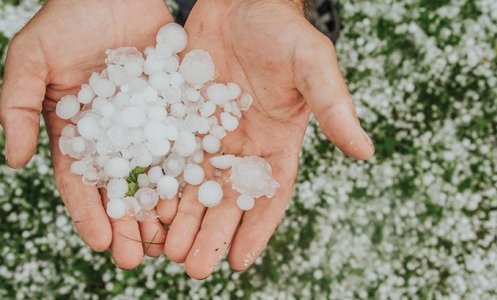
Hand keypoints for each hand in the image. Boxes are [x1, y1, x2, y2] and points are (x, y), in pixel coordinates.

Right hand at [0, 0, 172, 268]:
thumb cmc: (69, 19)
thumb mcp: (32, 60)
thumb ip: (17, 107)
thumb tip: (16, 161)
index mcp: (78, 130)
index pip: (81, 181)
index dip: (90, 213)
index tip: (101, 243)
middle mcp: (115, 134)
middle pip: (121, 187)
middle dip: (127, 224)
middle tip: (137, 258)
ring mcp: (147, 124)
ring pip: (154, 174)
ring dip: (160, 209)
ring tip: (169, 241)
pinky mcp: (175, 109)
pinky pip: (183, 144)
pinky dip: (188, 173)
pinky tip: (196, 198)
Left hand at [159, 0, 374, 278]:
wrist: (241, 1)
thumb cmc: (282, 31)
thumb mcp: (312, 65)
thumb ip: (334, 107)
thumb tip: (366, 151)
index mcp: (276, 143)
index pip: (269, 196)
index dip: (256, 229)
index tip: (238, 262)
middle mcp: (241, 147)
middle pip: (226, 200)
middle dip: (210, 234)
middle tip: (192, 268)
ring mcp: (208, 134)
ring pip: (193, 185)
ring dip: (179, 218)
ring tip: (164, 249)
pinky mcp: (179, 118)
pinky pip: (167, 155)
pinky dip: (157, 182)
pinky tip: (143, 206)